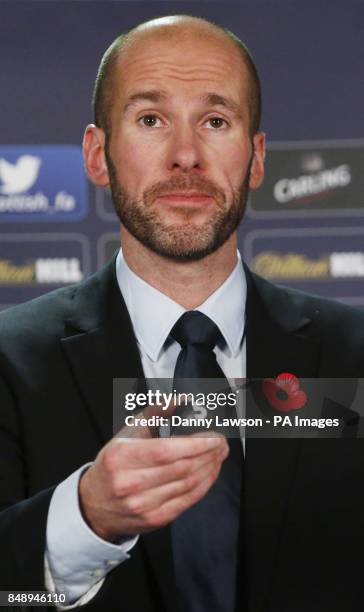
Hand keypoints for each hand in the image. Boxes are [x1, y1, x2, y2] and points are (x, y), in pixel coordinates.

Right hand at [79, 405, 228, 541]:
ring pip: (188, 485)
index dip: (195, 444)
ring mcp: (142, 504)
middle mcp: (130, 483)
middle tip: (221, 443)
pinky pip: (187, 501)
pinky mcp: (154, 519)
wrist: (95, 503)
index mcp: (121, 457)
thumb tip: (183, 399)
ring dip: (210, 468)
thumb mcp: (127, 433)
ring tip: (219, 455)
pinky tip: (210, 472)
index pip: (165, 450)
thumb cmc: (114, 463)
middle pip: (181, 468)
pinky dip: (204, 485)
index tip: (214, 436)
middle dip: (209, 453)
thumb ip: (156, 412)